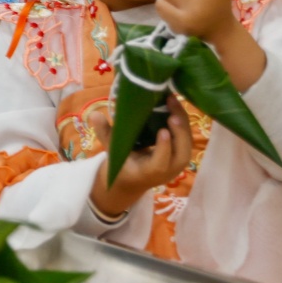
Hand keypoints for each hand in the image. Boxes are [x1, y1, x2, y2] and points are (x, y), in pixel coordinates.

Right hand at [87, 101, 192, 218]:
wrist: (133, 181)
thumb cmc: (122, 166)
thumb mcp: (112, 152)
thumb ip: (104, 134)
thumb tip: (94, 114)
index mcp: (149, 172)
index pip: (161, 163)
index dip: (163, 148)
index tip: (162, 131)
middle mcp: (168, 170)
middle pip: (181, 153)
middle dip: (179, 131)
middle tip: (171, 110)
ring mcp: (177, 163)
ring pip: (187, 144)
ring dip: (183, 123)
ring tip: (173, 101)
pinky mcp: (180, 154)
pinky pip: (186, 138)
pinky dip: (183, 122)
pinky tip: (174, 105)